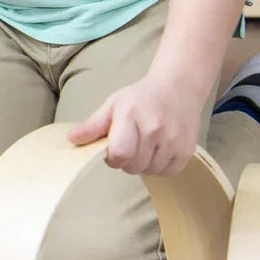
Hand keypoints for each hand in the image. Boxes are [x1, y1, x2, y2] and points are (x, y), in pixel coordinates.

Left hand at [67, 74, 203, 176]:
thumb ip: (93, 125)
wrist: (179, 88)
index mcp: (132, 116)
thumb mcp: (114, 104)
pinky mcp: (187, 150)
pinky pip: (168, 172)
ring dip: (145, 163)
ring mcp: (174, 140)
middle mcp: (155, 129)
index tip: (115, 147)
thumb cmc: (141, 97)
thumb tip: (72, 139)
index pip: (120, 154)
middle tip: (132, 142)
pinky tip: (160, 148)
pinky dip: (161, 165)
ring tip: (147, 143)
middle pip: (134, 166)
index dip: (113, 156)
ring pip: (150, 171)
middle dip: (128, 160)